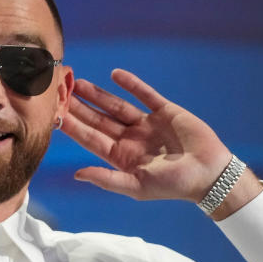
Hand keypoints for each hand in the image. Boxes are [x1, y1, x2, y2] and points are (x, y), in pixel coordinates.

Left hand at [63, 69, 261, 215]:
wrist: (209, 174)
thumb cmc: (173, 186)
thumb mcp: (137, 187)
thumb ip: (106, 179)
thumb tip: (77, 174)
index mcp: (121, 157)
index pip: (90, 139)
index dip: (72, 126)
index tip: (53, 114)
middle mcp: (130, 139)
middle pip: (98, 120)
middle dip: (79, 107)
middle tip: (59, 91)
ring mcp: (146, 124)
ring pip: (116, 106)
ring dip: (98, 94)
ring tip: (78, 82)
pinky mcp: (165, 111)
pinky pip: (145, 95)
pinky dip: (131, 84)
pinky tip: (114, 75)